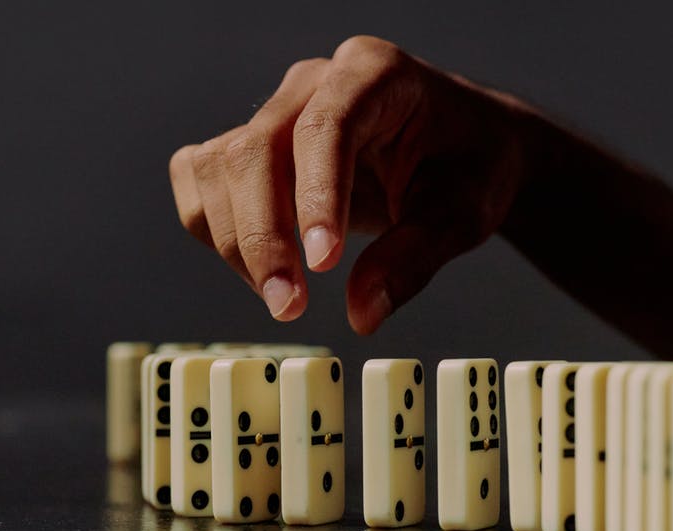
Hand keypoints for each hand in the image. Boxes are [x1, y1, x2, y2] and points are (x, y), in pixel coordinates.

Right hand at [169, 36, 540, 332]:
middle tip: (289, 307)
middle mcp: (316, 81)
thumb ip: (416, 258)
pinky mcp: (251, 143)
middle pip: (258, 148)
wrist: (466, 151)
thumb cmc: (470, 169)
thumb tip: (361, 313)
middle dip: (264, 236)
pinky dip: (216, 230)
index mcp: (376, 73)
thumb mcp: (465, 214)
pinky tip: (261, 270)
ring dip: (238, 243)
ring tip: (286, 299)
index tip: (321, 263)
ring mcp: (277, 108)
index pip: (327, 127)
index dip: (316, 196)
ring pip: (220, 167)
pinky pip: (202, 180)